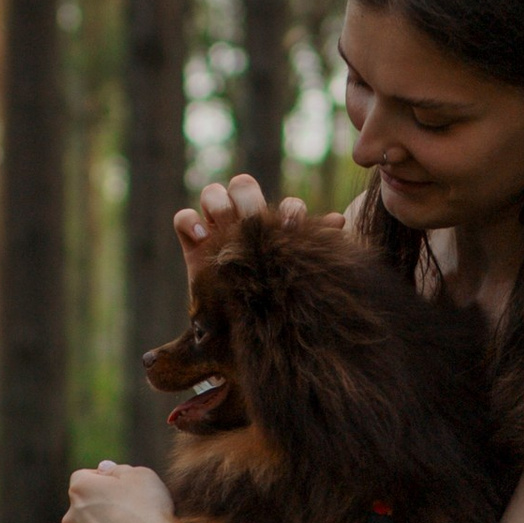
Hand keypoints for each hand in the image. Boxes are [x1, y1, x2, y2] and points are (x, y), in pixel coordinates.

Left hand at [62, 460, 178, 522]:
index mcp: (80, 489)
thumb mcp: (142, 475)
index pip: (86, 479)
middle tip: (129, 521)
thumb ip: (117, 470)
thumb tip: (103, 469)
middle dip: (100, 514)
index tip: (125, 494)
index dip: (106, 485)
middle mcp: (69, 519)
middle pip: (83, 512)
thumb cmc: (150, 510)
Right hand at [172, 172, 343, 299]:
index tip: (291, 227)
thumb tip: (340, 220)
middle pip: (242, 184)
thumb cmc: (270, 308)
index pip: (285, 204)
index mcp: (275, 230)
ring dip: (219, 204)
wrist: (240, 338)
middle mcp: (245, 223)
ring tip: (225, 228)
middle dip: (248, 197)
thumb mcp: (291, 278)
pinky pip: (183, 218)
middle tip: (250, 221)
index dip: (290, 210)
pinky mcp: (192, 244)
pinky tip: (202, 238)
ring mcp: (217, 230)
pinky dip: (191, 221)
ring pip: (212, 193)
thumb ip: (310, 247)